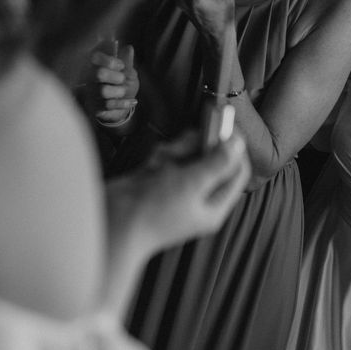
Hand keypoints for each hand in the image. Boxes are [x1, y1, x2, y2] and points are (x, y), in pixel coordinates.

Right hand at [89, 42, 138, 125]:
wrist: (122, 108)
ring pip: (103, 91)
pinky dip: (123, 103)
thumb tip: (129, 48)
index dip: (110, 61)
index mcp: (97, 65)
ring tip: (123, 92)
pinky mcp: (94, 107)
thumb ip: (127, 62)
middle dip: (116, 77)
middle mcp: (90, 78)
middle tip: (122, 79)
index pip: (95, 57)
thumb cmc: (123, 86)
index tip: (121, 65)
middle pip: (99, 73)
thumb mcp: (128, 72)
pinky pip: (108, 105)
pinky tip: (131, 101)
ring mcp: (91, 93)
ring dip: (118, 91)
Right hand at [105, 131, 250, 251]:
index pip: (237, 171)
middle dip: (198, 147)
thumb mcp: (192, 184)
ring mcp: (178, 188)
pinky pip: (169, 158)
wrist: (112, 223)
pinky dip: (160, 157)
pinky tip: (150, 167)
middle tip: (186, 144)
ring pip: (189, 154)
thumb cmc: (154, 212)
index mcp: (213, 206)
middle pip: (213, 159)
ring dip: (176, 151)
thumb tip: (238, 143)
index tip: (225, 126)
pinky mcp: (159, 180)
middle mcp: (199, 197)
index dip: (234, 147)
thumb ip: (217, 162)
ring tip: (162, 162)